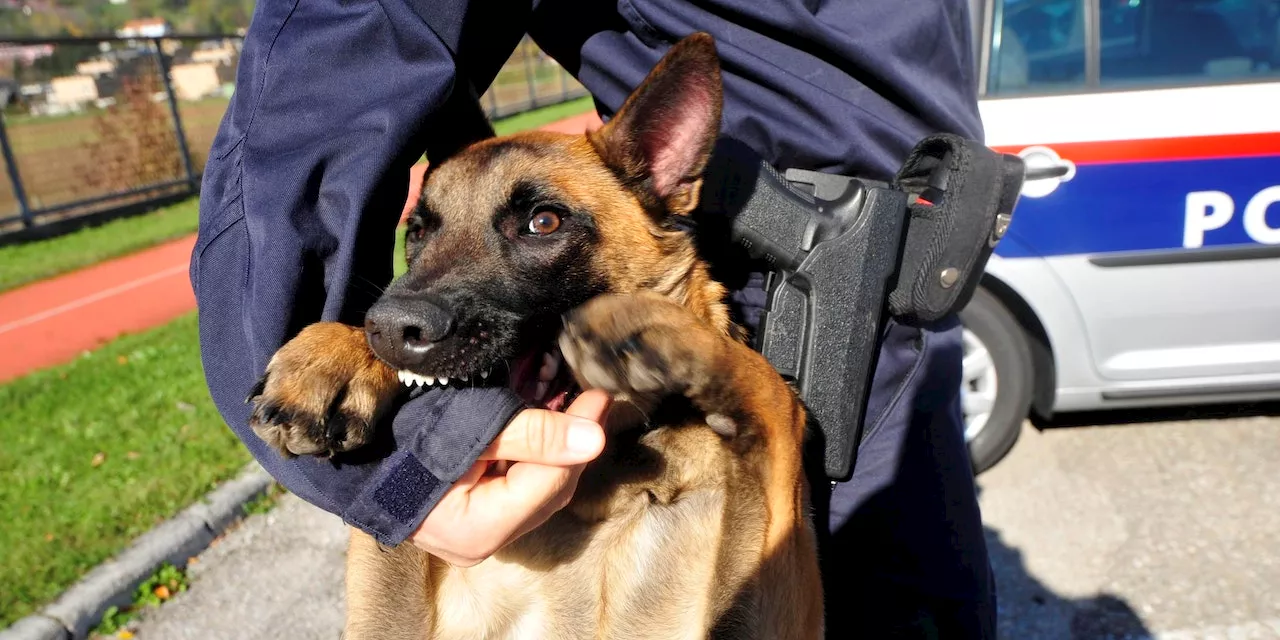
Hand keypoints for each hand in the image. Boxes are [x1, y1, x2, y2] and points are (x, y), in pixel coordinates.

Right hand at [408, 389, 610, 565]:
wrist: (352, 450)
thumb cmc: (403, 435)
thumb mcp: (470, 427)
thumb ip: (532, 434)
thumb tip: (595, 438)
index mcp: (477, 529)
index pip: (549, 483)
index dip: (580, 439)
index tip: (598, 398)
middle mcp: (480, 542)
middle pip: (548, 491)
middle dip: (574, 444)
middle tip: (592, 399)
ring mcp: (477, 535)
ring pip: (538, 491)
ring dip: (559, 448)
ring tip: (575, 407)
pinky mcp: (474, 519)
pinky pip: (519, 489)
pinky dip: (537, 457)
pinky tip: (547, 424)